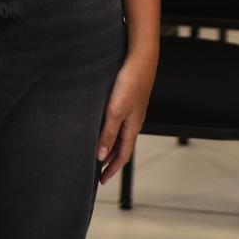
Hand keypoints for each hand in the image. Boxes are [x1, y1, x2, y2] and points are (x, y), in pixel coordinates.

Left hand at [96, 48, 157, 184]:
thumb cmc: (130, 82)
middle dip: (110, 160)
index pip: (122, 156)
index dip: (112, 169)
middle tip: (97, 171)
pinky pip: (120, 121)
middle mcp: (134, 121)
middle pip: (122, 147)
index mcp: (132, 127)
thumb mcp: (115, 111)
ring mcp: (133, 110)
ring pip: (121, 134)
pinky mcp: (129, 99)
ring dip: (110, 145)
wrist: (141, 57)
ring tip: (97, 152)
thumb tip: (102, 156)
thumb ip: (108, 133)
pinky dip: (111, 130)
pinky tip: (103, 125)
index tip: (101, 181)